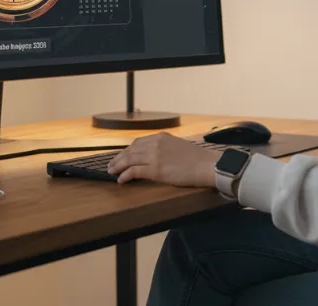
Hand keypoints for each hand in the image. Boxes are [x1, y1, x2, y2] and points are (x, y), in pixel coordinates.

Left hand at [106, 133, 222, 186]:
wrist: (206, 165)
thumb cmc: (197, 159)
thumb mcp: (178, 146)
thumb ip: (164, 148)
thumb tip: (154, 157)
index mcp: (161, 137)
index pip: (138, 142)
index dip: (127, 150)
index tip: (121, 156)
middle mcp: (155, 144)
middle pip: (130, 150)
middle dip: (119, 158)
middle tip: (111, 165)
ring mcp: (154, 156)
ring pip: (129, 160)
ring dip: (118, 166)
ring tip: (111, 172)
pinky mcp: (155, 169)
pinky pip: (134, 172)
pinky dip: (125, 176)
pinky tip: (121, 180)